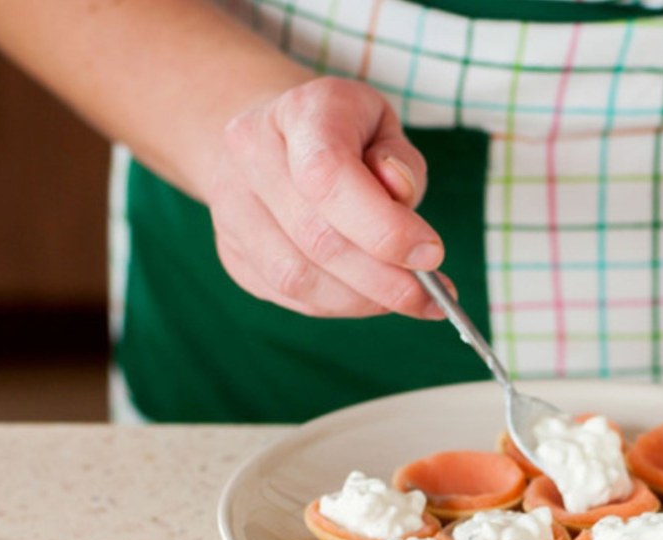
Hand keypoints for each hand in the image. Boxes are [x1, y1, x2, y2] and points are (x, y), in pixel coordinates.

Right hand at [205, 76, 445, 318]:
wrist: (274, 133)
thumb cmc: (344, 132)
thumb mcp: (385, 126)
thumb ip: (401, 160)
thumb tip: (400, 193)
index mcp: (299, 111)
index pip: (329, 176)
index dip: (384, 227)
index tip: (432, 254)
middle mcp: (251, 153)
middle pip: (316, 237)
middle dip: (384, 278)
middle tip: (431, 294)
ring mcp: (231, 204)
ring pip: (296, 276)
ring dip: (361, 300)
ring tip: (407, 298)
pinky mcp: (231, 249)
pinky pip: (286, 295)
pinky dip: (338, 305)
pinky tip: (370, 297)